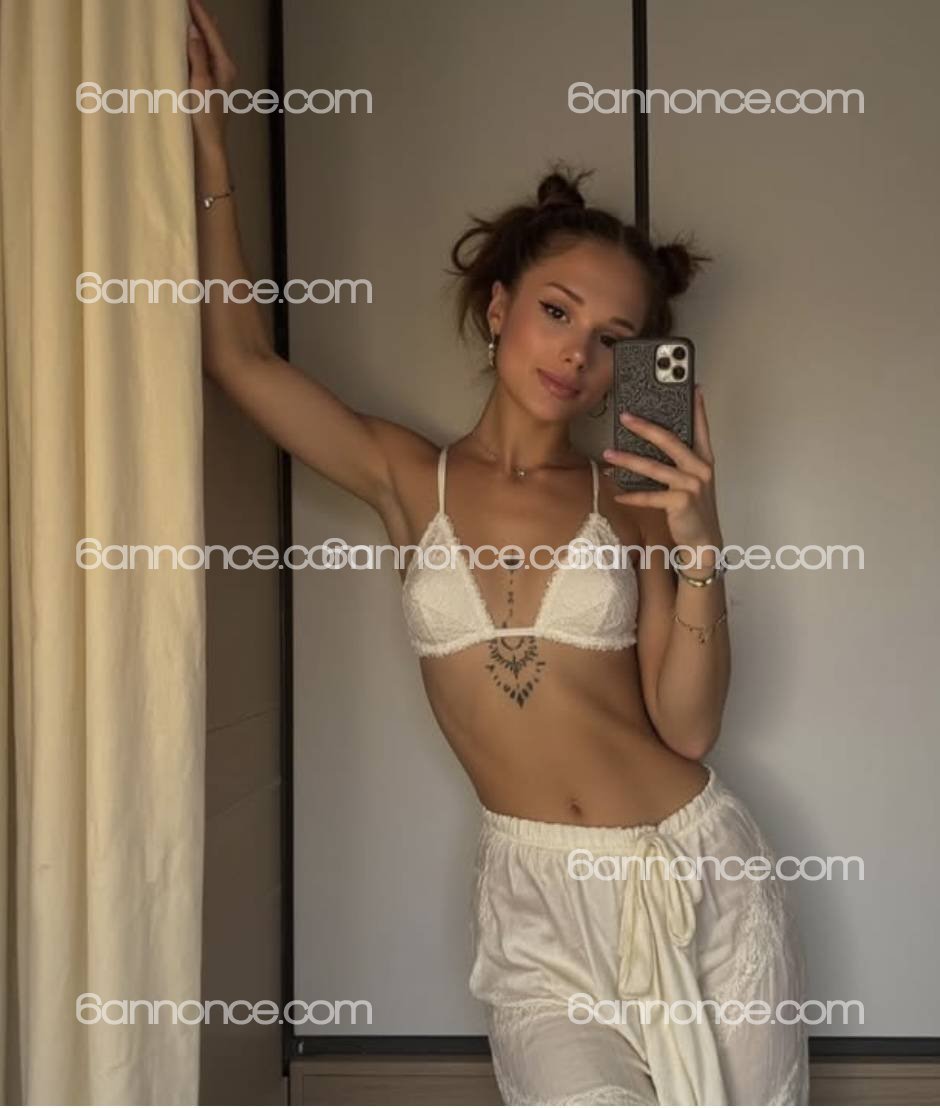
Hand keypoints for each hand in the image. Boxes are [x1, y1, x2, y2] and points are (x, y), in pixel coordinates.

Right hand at [187, 0, 236, 153]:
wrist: (206, 147)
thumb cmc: (204, 118)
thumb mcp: (201, 83)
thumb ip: (198, 57)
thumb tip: (194, 31)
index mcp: (224, 67)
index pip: (211, 33)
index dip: (200, 14)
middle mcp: (222, 70)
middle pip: (211, 38)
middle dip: (200, 20)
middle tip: (188, 3)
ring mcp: (214, 79)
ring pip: (206, 47)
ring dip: (197, 32)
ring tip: (190, 15)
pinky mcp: (205, 87)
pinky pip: (199, 59)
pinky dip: (193, 47)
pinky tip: (188, 43)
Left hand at [602, 386, 722, 551]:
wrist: (704, 541)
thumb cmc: (693, 509)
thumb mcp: (692, 482)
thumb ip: (680, 463)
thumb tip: (654, 444)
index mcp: (704, 460)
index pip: (701, 428)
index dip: (698, 408)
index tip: (693, 387)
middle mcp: (700, 468)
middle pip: (670, 441)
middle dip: (645, 427)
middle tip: (625, 417)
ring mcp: (691, 485)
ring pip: (654, 467)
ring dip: (628, 460)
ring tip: (608, 454)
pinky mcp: (680, 501)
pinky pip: (649, 496)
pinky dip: (632, 496)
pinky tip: (617, 494)